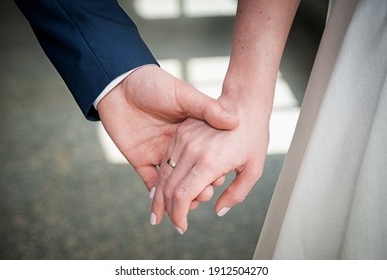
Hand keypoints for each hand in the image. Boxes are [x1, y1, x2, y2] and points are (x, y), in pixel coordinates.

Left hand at [97, 64, 237, 196]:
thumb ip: (207, 108)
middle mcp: (176, 147)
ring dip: (179, 196)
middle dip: (197, 188)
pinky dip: (155, 194)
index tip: (218, 181)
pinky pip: (149, 180)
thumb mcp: (184, 94)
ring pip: (171, 182)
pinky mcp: (140, 159)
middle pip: (189, 174)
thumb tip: (233, 121)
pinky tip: (162, 203)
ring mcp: (158, 154)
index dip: (212, 171)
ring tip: (186, 206)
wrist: (119, 83)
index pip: (205, 158)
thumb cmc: (154, 84)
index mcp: (189, 133)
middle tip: (203, 197)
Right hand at [151, 93, 270, 233]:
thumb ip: (236, 194)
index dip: (179, 215)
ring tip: (160, 211)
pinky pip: (166, 159)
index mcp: (210, 162)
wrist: (244, 103)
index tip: (182, 227)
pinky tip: (163, 189)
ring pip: (164, 174)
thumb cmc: (254, 137)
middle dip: (167, 210)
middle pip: (169, 187)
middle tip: (171, 223)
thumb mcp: (254, 169)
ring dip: (160, 195)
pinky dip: (163, 177)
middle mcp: (192, 150)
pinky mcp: (180, 132)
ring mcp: (183, 139)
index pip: (184, 196)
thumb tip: (217, 211)